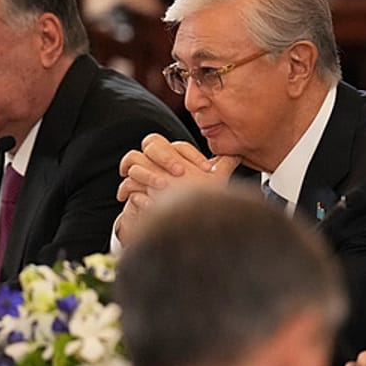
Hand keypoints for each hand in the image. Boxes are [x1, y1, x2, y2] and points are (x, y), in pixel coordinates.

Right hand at [114, 134, 238, 243]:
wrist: (177, 223)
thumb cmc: (194, 200)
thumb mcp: (214, 182)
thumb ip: (224, 165)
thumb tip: (239, 152)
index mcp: (175, 155)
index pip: (178, 144)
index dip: (192, 155)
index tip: (205, 170)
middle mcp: (156, 162)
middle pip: (151, 142)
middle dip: (165, 156)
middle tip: (180, 173)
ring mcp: (141, 176)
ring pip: (133, 160)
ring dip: (148, 172)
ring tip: (163, 187)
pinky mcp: (131, 193)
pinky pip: (126, 187)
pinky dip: (136, 195)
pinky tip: (150, 204)